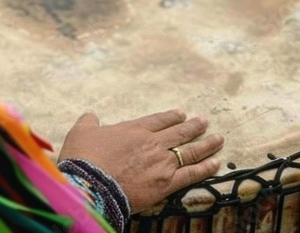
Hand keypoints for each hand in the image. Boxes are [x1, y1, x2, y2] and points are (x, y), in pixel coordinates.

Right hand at [59, 109, 223, 211]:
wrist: (90, 183)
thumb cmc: (84, 157)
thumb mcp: (81, 132)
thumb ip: (89, 122)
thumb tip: (91, 115)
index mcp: (133, 129)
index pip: (158, 120)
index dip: (171, 117)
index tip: (181, 114)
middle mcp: (152, 143)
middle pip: (179, 132)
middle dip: (194, 126)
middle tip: (205, 121)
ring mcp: (161, 163)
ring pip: (190, 151)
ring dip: (206, 145)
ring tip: (219, 139)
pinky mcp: (165, 184)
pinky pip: (191, 174)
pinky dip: (205, 168)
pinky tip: (216, 163)